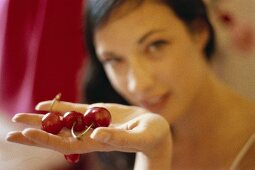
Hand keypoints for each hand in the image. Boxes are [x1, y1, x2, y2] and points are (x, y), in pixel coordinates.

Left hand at [6, 101, 171, 155]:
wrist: (154, 131)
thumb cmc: (152, 137)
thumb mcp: (138, 137)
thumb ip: (119, 137)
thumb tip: (96, 133)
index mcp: (98, 143)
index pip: (66, 144)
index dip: (46, 139)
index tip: (25, 133)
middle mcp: (90, 135)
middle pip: (58, 134)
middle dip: (36, 131)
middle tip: (12, 127)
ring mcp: (92, 123)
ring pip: (63, 122)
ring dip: (42, 118)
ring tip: (21, 115)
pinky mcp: (97, 113)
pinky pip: (74, 110)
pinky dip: (59, 107)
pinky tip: (45, 104)